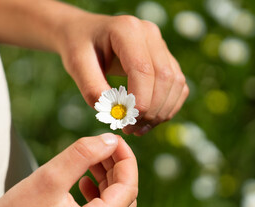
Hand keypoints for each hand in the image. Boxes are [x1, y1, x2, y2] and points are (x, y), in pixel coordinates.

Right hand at [0, 134, 137, 206]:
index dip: (126, 159)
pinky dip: (99, 191)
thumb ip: (83, 155)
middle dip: (118, 166)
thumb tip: (110, 140)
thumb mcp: (50, 177)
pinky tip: (84, 180)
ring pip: (115, 203)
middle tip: (105, 145)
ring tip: (94, 159)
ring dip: (109, 177)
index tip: (115, 139)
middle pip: (125, 195)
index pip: (128, 188)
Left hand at [55, 12, 188, 135]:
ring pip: (175, 83)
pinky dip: (167, 107)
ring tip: (137, 128)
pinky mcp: (167, 59)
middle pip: (164, 77)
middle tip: (129, 129)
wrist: (86, 33)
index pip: (143, 69)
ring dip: (160, 112)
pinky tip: (149, 120)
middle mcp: (150, 33)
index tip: (125, 123)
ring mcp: (161, 45)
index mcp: (127, 29)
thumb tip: (116, 114)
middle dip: (150, 110)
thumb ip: (92, 88)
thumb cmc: (79, 47)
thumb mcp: (76, 65)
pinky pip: (178, 86)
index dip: (139, 101)